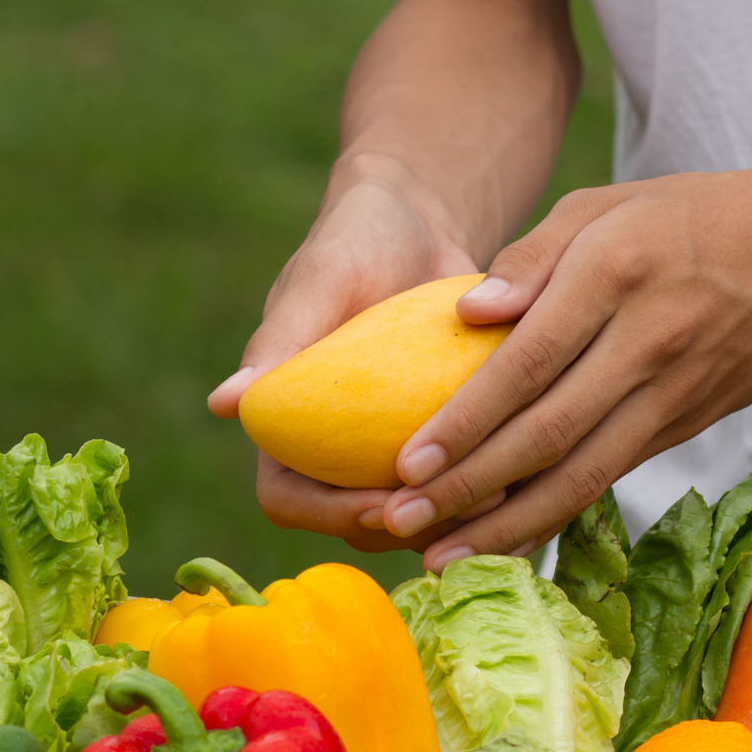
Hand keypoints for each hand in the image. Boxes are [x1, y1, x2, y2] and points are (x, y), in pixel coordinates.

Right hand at [209, 155, 507, 547]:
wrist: (423, 225)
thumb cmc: (357, 238)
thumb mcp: (321, 281)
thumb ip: (280, 342)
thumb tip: (222, 403)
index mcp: (287, 424)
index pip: (288, 500)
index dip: (328, 514)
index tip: (380, 504)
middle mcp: (334, 452)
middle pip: (358, 526)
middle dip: (408, 527)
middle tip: (461, 505)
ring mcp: (390, 456)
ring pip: (416, 522)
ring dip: (456, 520)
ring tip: (502, 494)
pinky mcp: (443, 448)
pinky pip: (461, 490)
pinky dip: (488, 492)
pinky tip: (529, 478)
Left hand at [377, 152, 751, 570]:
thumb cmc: (693, 215)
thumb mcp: (607, 204)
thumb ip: (533, 256)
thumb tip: (466, 314)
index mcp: (617, 275)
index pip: (526, 364)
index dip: (465, 421)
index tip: (406, 461)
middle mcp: (647, 343)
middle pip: (548, 435)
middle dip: (470, 488)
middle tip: (402, 522)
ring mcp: (675, 393)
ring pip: (583, 475)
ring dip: (509, 525)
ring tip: (444, 557)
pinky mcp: (690, 424)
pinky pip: (612, 476)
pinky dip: (556, 512)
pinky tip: (507, 535)